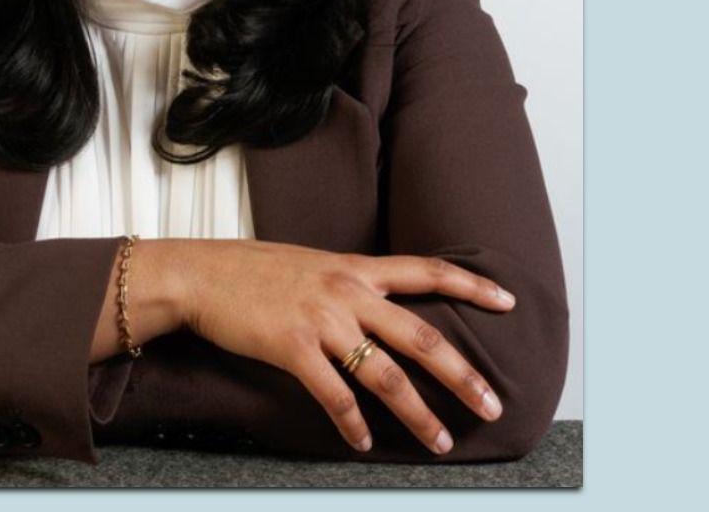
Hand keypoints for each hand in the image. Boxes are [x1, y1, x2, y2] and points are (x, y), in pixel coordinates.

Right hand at [171, 239, 514, 455]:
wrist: (201, 273)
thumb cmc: (253, 271)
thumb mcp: (314, 265)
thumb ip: (350, 283)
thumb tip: (380, 307)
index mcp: (356, 269)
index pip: (428, 271)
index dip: (472, 285)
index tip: (507, 301)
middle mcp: (348, 293)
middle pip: (422, 338)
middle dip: (463, 376)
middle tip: (492, 405)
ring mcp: (322, 320)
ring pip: (385, 375)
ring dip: (419, 414)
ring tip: (441, 442)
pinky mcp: (292, 347)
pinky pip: (334, 394)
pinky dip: (353, 423)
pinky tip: (364, 442)